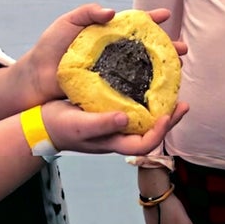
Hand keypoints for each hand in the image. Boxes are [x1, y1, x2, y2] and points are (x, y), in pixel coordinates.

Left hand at [22, 4, 184, 103]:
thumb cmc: (50, 48)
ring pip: (144, 70)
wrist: (35, 78)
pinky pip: (131, 89)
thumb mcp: (67, 23)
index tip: (166, 15)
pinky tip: (161, 92)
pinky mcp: (108, 92)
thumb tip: (112, 12)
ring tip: (179, 70)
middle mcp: (114, 54)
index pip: (134, 24)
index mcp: (107, 35)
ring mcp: (113, 73)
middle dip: (167, 48)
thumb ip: (87, 13)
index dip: (151, 20)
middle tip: (183, 49)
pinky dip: (147, 90)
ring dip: (164, 70)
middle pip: (146, 49)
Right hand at [41, 98, 188, 155]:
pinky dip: (143, 94)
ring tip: (171, 90)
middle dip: (168, 119)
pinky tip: (147, 80)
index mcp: (115, 142)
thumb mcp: (81, 125)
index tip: (169, 114)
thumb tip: (126, 119)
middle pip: (151, 131)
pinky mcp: (109, 108)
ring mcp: (115, 122)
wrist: (41, 121)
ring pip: (144, 117)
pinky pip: (133, 104)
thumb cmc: (60, 127)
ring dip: (159, 106)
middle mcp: (119, 133)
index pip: (145, 143)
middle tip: (183, 103)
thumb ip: (102, 124)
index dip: (160, 132)